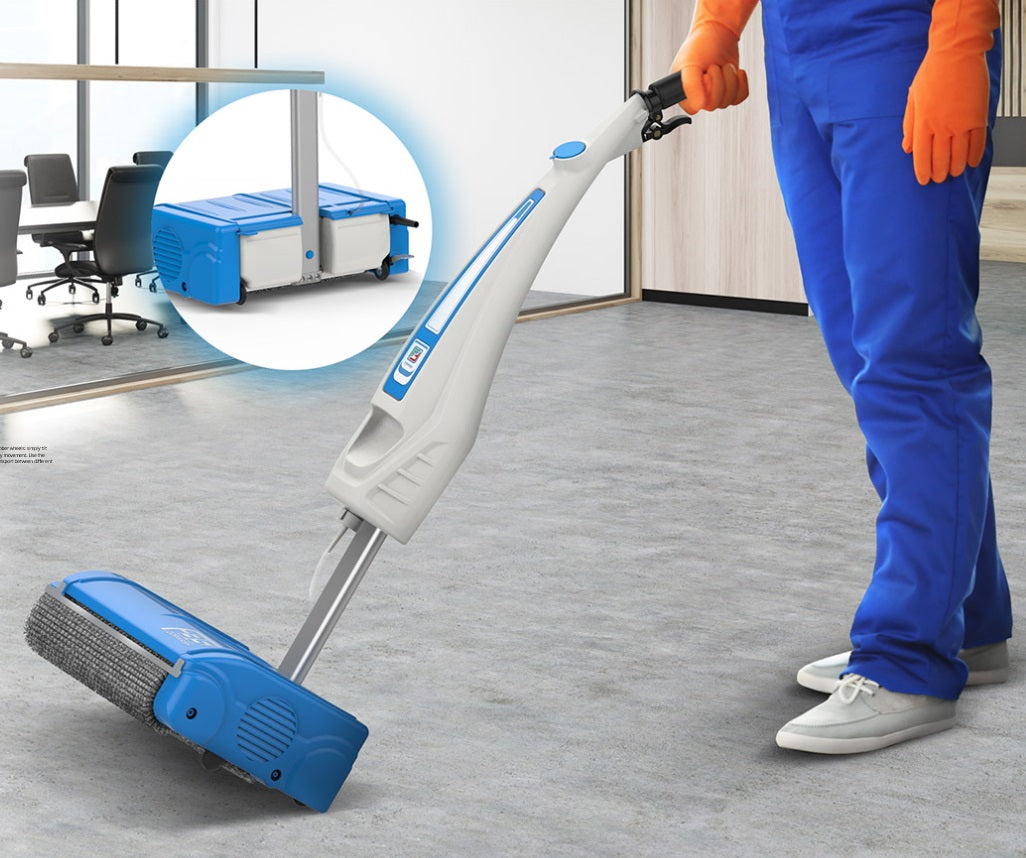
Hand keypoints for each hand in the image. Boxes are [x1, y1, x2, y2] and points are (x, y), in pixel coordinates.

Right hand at [671, 19, 748, 114]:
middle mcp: (698, 95)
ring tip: (724, 65)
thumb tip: (699, 106)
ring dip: (730, 80)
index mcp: (684, 92)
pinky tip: (736, 72)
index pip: (695, 108)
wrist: (719, 30)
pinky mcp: (729, 90)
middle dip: (719, 82)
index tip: (705, 76)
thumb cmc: (701, 44)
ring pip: (728, 101)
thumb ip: (690, 87)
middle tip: (714, 66)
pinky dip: (741, 84)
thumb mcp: (690, 64)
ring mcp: (714, 93)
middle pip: (714, 104)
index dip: (703, 92)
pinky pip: (739, 98)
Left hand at [901, 0, 998, 184]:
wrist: (957, 51)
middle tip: (939, 179)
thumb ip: (910, 125)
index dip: (922, 171)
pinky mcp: (978, 116)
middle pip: (940, 158)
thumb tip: (907, 148)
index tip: (924, 180)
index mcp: (923, 122)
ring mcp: (961, 122)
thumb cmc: (932, 72)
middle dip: (939, 172)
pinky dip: (975, 154)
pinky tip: (971, 163)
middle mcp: (942, 126)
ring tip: (954, 173)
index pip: (921, 155)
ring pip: (959, 154)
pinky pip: (978, 142)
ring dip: (956, 167)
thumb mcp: (913, 98)